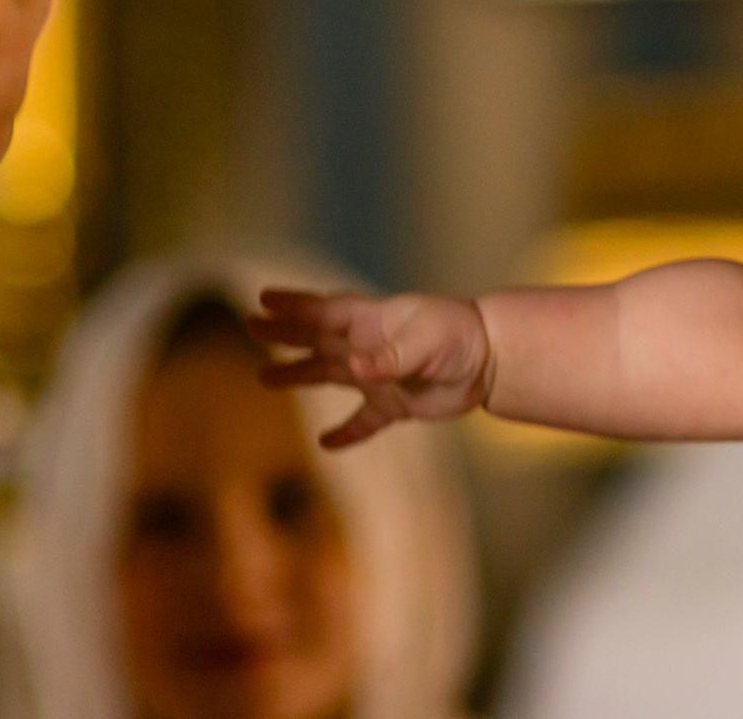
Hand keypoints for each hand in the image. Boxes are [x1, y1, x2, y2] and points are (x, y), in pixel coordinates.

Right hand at [249, 287, 494, 447]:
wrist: (492, 362)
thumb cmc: (459, 338)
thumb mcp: (426, 343)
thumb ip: (389, 357)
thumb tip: (354, 368)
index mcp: (372, 321)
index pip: (325, 310)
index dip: (294, 305)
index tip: (262, 299)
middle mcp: (369, 346)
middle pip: (317, 338)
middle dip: (284, 334)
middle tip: (250, 328)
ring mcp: (379, 375)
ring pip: (329, 374)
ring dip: (298, 375)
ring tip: (263, 379)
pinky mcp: (394, 404)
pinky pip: (364, 421)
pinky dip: (346, 433)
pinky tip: (326, 444)